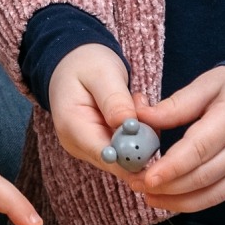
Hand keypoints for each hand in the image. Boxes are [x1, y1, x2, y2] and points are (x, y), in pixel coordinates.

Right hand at [45, 43, 141, 171]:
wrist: (71, 63)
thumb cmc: (85, 64)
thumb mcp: (101, 73)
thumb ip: (115, 99)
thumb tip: (129, 126)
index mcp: (72, 126)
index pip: (106, 156)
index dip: (133, 157)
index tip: (153, 143)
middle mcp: (78, 145)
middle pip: (119, 161)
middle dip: (141, 141)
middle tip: (144, 106)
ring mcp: (89, 148)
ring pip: (126, 156)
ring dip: (140, 134)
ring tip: (134, 101)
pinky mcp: (100, 146)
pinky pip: (126, 149)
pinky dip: (137, 134)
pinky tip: (132, 111)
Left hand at [115, 66, 224, 213]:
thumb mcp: (209, 83)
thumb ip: (176, 104)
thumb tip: (141, 117)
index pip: (199, 149)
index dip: (172, 167)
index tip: (147, 177)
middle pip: (202, 176)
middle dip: (167, 185)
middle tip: (135, 183)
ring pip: (210, 194)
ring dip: (176, 200)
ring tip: (147, 195)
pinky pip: (218, 196)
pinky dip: (192, 203)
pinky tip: (169, 200)